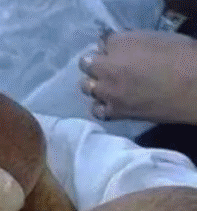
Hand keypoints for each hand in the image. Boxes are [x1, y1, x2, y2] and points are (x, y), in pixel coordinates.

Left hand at [78, 30, 196, 124]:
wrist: (194, 88)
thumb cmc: (183, 57)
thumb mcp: (157, 38)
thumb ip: (133, 41)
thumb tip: (121, 46)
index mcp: (119, 43)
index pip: (102, 42)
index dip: (110, 48)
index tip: (118, 52)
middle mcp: (106, 67)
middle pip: (86, 64)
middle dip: (96, 64)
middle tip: (111, 68)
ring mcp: (107, 91)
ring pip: (86, 87)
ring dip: (95, 84)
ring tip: (109, 86)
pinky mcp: (114, 111)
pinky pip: (97, 110)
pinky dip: (102, 106)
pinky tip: (111, 104)